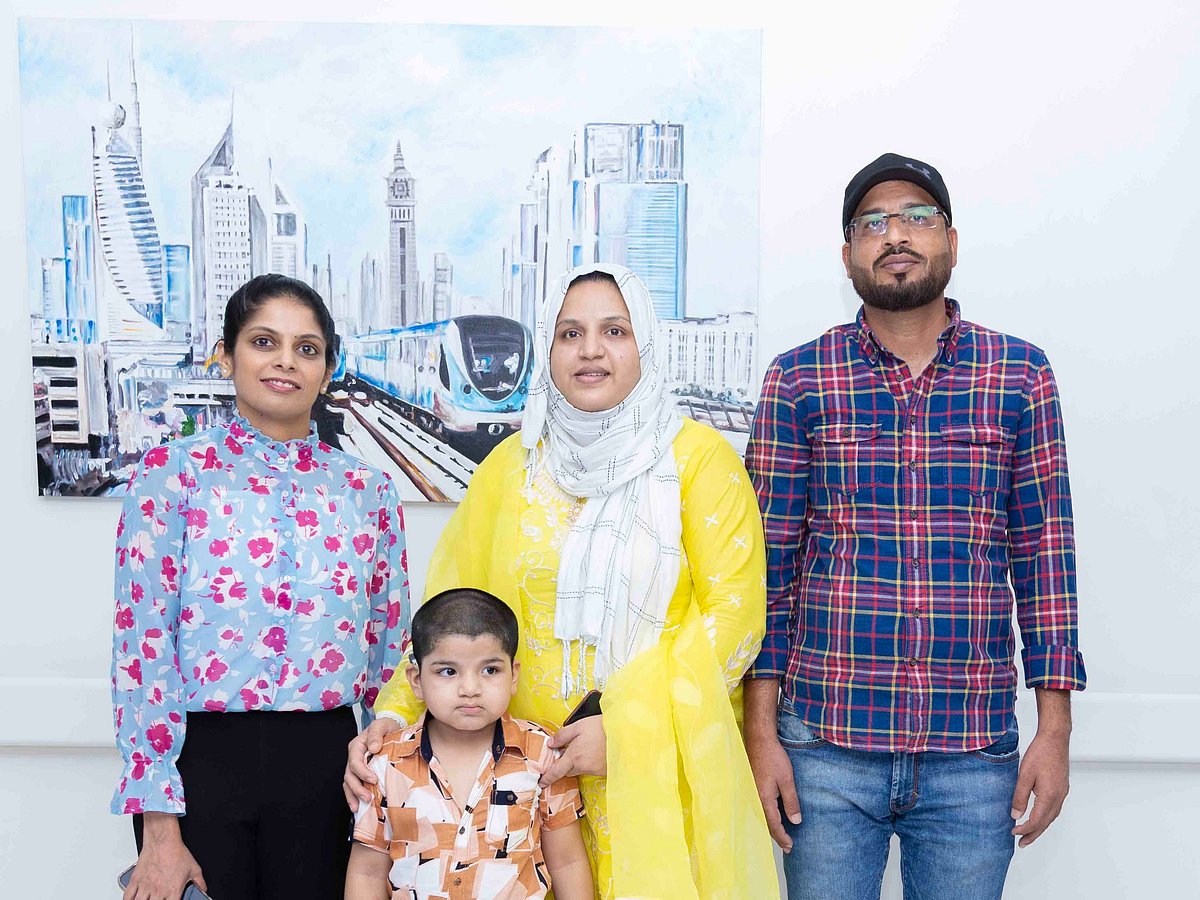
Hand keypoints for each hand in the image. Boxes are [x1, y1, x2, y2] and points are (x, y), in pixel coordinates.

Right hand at [124, 812, 205, 899]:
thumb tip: (203, 888)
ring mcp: (145, 887)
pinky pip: (128, 897)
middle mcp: (158, 892)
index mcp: (173, 891)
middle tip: (157, 899)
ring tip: (146, 899)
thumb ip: (200, 881)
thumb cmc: (177, 853)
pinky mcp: (136, 881)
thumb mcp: (194, 868)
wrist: (163, 841)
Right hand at [344, 717, 401, 810]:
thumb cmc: (386, 727)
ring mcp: (357, 767)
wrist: (392, 729)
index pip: (355, 761)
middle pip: (349, 776)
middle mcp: (354, 758)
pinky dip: (355, 797)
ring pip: (349, 784)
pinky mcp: (362, 774)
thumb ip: (376, 734)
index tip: (373, 780)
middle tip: (368, 798)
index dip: (362, 772)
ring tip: (360, 807)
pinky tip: (360, 807)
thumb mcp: (382, 725)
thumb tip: (373, 748)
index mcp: (357, 746)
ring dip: (353, 796)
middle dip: (357, 789)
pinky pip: (355, 786)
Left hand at [540, 716, 605, 785]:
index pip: (556, 771)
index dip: (547, 778)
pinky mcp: (603, 771)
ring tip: (583, 748)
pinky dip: (589, 763)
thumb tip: (550, 744)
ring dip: (577, 763)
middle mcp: (583, 766)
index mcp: (574, 756)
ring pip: (579, 769)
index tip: (540, 783)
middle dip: (564, 765)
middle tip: (566, 752)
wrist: (623, 732)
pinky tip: (594, 751)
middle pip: (567, 771)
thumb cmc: (600, 727)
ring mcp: (594, 770)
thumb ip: (562, 735)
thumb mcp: (578, 726)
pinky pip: (591, 769)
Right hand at [746, 729, 801, 851]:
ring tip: (782, 833)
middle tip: (787, 845)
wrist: (758, 740)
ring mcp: (752, 792)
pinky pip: (759, 806)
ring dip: (771, 826)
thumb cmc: (773, 758)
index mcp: (764, 799)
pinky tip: (774, 814)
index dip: (782, 837)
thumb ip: (791, 802)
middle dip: (777, 835)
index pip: (773, 825)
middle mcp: (755, 798)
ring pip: (761, 815)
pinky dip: (767, 815)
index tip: (790, 846)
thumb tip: (795, 822)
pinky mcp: (752, 786)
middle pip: (765, 823)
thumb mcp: (787, 780)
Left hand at [1011, 729, 1069, 846]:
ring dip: (1040, 826)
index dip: (1024, 829)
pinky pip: (1054, 808)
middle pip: (1046, 822)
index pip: (1036, 821)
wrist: (1056, 739)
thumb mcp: (1025, 775)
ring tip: (1029, 834)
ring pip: (1051, 817)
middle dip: (1033, 834)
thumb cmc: (1040, 753)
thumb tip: (1015, 816)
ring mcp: (1062, 793)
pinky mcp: (1062, 787)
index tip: (1013, 833)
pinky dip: (1046, 817)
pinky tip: (1039, 816)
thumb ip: (1020, 797)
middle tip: (1022, 844)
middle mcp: (1059, 797)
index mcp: (1049, 796)